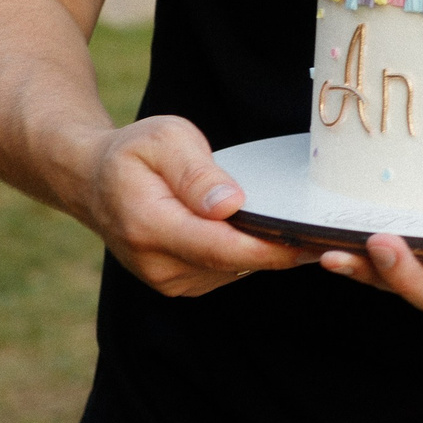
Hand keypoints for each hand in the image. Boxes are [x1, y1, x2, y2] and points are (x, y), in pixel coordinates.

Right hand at [78, 114, 316, 295]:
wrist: (92, 182)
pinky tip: (269, 232)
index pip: (220, 246)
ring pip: (233, 270)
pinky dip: (249, 253)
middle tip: (331, 233)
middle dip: (280, 250)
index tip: (310, 239)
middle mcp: (156, 264)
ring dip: (266, 252)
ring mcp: (166, 280)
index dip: (268, 247)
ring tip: (304, 226)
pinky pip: (225, 271)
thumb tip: (230, 205)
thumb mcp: (164, 140)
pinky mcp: (179, 283)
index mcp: (149, 226)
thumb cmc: (132, 153)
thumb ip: (196, 173)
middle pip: (233, 262)